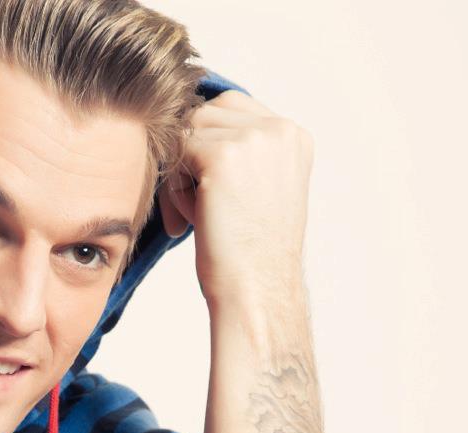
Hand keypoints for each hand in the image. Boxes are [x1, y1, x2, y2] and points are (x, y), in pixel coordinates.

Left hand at [157, 90, 312, 308]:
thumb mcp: (260, 188)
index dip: (206, 142)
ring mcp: (253, 139)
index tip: (208, 188)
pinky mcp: (221, 156)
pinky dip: (173, 188)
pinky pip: (175, 154)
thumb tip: (187, 122)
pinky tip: (189, 220)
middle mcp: (280, 129)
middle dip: (190, 156)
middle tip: (192, 208)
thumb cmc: (251, 252)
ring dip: (180, 172)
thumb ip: (241, 152)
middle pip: (204, 113)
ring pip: (186, 132)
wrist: (257, 291)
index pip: (230, 106)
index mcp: (294, 135)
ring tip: (194, 215)